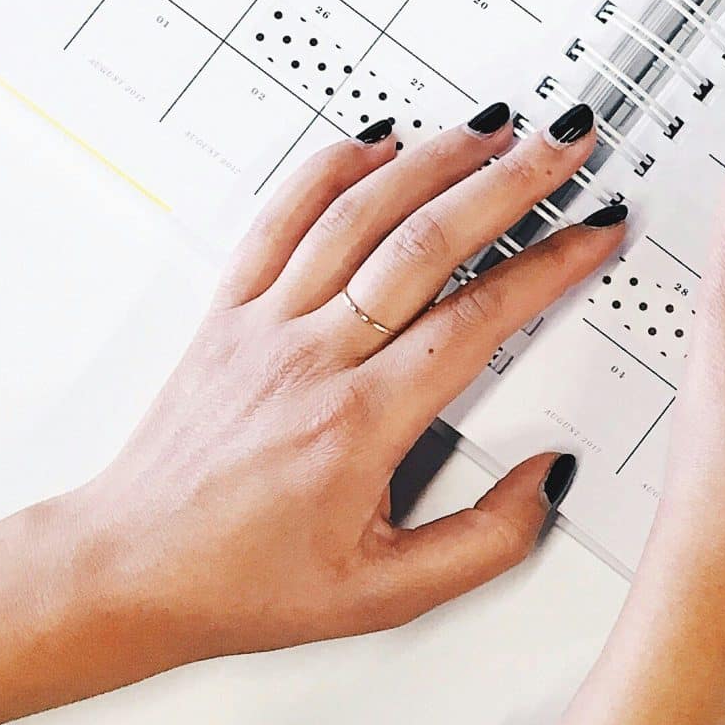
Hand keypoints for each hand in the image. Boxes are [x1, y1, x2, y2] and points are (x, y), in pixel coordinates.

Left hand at [70, 108, 626, 670]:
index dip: (549, 266)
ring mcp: (263, 326)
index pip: (477, 318)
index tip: (594, 231)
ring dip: (433, 160)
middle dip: (510, 182)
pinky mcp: (226, 313)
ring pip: (358, 215)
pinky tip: (376, 143)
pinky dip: (330, 168)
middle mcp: (311, 359)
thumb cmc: (246, 583)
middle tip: (563, 145)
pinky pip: (279, 218)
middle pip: (426, 242)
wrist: (131, 570)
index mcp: (360, 425)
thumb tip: (547, 478)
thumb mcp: (387, 597)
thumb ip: (485, 542)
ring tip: (493, 127)